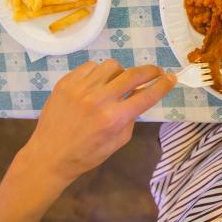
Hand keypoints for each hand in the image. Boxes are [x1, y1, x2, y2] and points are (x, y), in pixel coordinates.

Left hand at [21, 60, 175, 185]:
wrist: (49, 156)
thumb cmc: (88, 154)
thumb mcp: (118, 141)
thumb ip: (132, 116)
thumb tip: (141, 95)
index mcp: (114, 118)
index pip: (147, 95)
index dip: (163, 85)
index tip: (172, 78)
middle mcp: (99, 99)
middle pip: (133, 74)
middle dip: (150, 71)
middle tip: (156, 72)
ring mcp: (81, 88)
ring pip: (112, 65)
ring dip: (121, 72)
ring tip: (119, 82)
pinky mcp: (66, 83)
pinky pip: (91, 67)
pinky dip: (99, 73)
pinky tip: (98, 84)